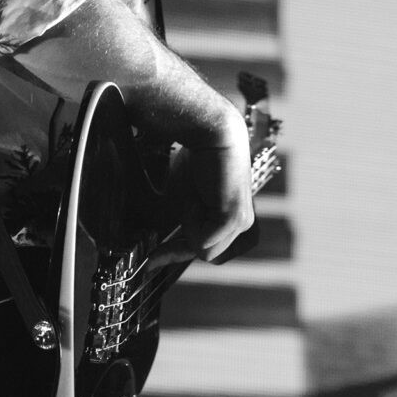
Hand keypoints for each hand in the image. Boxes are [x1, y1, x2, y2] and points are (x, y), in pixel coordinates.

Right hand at [153, 111, 255, 263]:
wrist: (210, 135)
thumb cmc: (195, 163)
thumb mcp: (184, 205)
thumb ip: (181, 230)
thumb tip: (155, 258)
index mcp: (234, 223)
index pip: (209, 253)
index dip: (178, 255)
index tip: (152, 261)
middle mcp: (244, 225)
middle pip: (210, 257)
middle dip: (186, 244)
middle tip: (182, 214)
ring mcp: (242, 223)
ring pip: (208, 253)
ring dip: (190, 231)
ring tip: (193, 200)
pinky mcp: (235, 218)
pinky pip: (205, 243)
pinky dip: (192, 226)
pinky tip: (195, 199)